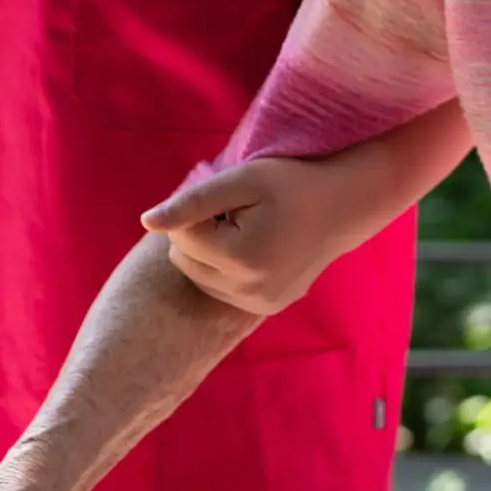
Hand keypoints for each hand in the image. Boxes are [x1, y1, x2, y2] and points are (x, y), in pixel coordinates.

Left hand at [141, 156, 349, 315]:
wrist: (343, 206)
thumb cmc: (292, 183)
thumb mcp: (242, 180)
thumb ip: (193, 202)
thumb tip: (147, 222)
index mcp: (240, 259)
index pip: (180, 237)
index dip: (196, 211)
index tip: (226, 197)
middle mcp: (247, 292)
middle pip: (184, 261)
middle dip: (199, 234)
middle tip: (235, 213)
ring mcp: (259, 306)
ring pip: (199, 279)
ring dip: (210, 253)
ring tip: (244, 229)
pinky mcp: (266, 310)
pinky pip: (222, 290)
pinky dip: (227, 269)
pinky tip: (254, 249)